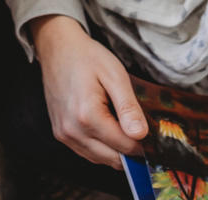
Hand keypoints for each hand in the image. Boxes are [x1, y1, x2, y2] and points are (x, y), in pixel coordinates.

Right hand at [30, 15, 147, 167]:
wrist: (58, 48)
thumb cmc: (87, 57)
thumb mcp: (115, 75)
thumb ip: (129, 108)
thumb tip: (141, 135)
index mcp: (88, 116)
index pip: (125, 147)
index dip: (142, 141)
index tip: (149, 129)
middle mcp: (72, 131)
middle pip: (113, 159)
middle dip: (130, 148)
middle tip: (137, 126)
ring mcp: (64, 134)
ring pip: (100, 159)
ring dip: (115, 150)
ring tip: (120, 123)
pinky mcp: (60, 134)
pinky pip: (86, 152)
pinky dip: (101, 147)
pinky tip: (106, 128)